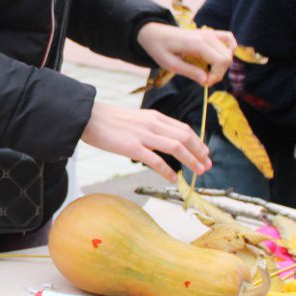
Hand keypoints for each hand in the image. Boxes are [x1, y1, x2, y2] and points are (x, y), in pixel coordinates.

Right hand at [81, 101, 210, 180]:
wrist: (87, 116)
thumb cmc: (108, 120)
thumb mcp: (135, 119)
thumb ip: (150, 128)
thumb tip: (162, 140)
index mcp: (155, 117)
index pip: (184, 129)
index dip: (198, 142)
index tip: (205, 153)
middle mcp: (153, 124)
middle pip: (185, 137)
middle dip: (200, 153)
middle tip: (207, 165)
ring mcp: (143, 135)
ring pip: (176, 147)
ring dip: (191, 160)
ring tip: (199, 171)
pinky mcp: (132, 147)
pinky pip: (156, 160)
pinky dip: (168, 170)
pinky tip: (174, 179)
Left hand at [138, 22, 236, 86]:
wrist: (154, 33)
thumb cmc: (159, 48)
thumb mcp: (170, 64)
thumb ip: (190, 72)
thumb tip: (207, 81)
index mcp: (197, 43)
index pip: (221, 61)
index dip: (216, 76)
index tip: (204, 83)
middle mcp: (207, 36)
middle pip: (227, 58)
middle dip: (219, 73)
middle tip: (204, 79)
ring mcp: (209, 33)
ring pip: (229, 51)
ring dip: (223, 64)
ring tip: (209, 70)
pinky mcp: (209, 33)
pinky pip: (228, 39)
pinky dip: (229, 50)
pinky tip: (219, 59)